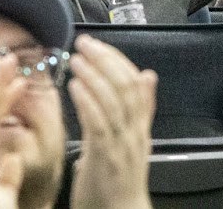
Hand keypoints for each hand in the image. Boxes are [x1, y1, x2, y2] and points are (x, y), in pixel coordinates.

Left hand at [69, 36, 157, 208]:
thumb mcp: (134, 140)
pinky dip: (88, 100)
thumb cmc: (119, 180)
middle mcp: (134, 131)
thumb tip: (148, 75)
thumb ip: (141, 108)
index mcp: (140, 125)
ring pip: (112, 100)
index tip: (98, 44)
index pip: (134, 82)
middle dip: (104, 60)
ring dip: (93, 75)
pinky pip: (99, 123)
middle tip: (84, 42)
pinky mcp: (106, 157)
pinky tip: (75, 86)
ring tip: (76, 59)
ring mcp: (122, 144)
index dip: (117, 59)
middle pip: (125, 85)